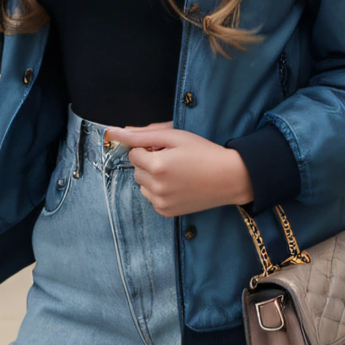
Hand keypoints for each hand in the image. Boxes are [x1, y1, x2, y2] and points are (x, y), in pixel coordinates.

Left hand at [105, 123, 253, 216]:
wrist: (229, 177)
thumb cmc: (203, 152)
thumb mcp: (175, 136)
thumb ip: (142, 134)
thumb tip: (115, 132)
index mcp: (157, 166)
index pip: (134, 154)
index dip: (149, 147)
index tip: (167, 148)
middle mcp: (156, 187)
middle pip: (136, 170)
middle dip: (148, 162)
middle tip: (173, 159)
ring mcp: (161, 202)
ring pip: (142, 184)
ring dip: (152, 177)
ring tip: (176, 172)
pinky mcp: (166, 212)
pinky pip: (151, 197)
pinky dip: (159, 190)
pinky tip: (178, 184)